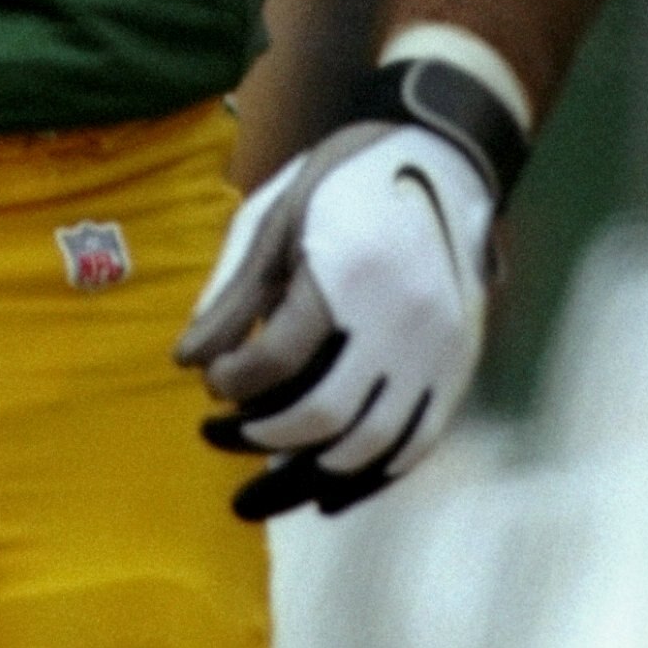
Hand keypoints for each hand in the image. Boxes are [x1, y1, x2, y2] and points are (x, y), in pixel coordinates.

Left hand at [175, 119, 495, 520]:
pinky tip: (330, 489)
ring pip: (374, 443)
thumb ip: (234, 294)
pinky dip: (371, 473)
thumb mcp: (276, 217)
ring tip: (267, 477)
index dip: (232, 382)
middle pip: (324, 414)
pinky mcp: (460, 366)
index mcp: (346, 275)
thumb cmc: (343, 180)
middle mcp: (400, 321)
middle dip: (264, 437)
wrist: (441, 159)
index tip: (211, 382)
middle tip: (225, 436)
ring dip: (313, 470)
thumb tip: (187, 362)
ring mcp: (438, 350)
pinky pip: (417, 441)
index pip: (276, 360)